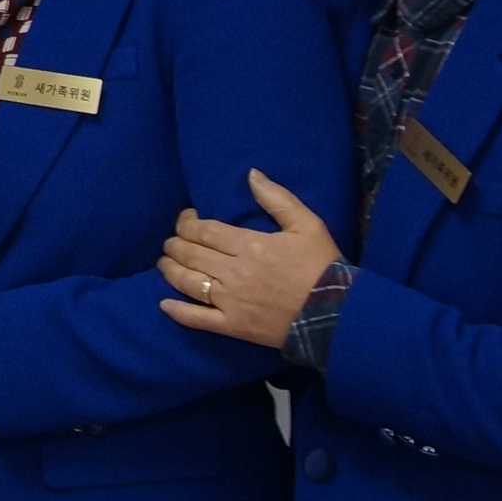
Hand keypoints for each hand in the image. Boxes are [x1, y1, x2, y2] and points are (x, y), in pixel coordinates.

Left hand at [156, 169, 341, 348]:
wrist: (338, 315)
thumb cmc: (323, 266)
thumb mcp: (307, 224)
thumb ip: (277, 198)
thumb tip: (251, 174)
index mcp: (249, 245)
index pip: (203, 230)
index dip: (187, 222)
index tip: (186, 219)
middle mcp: (233, 272)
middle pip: (191, 254)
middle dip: (175, 244)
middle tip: (171, 242)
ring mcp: (231, 301)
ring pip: (188, 283)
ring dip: (170, 270)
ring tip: (164, 263)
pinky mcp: (234, 326)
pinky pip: (198, 319)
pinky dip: (177, 312)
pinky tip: (163, 304)